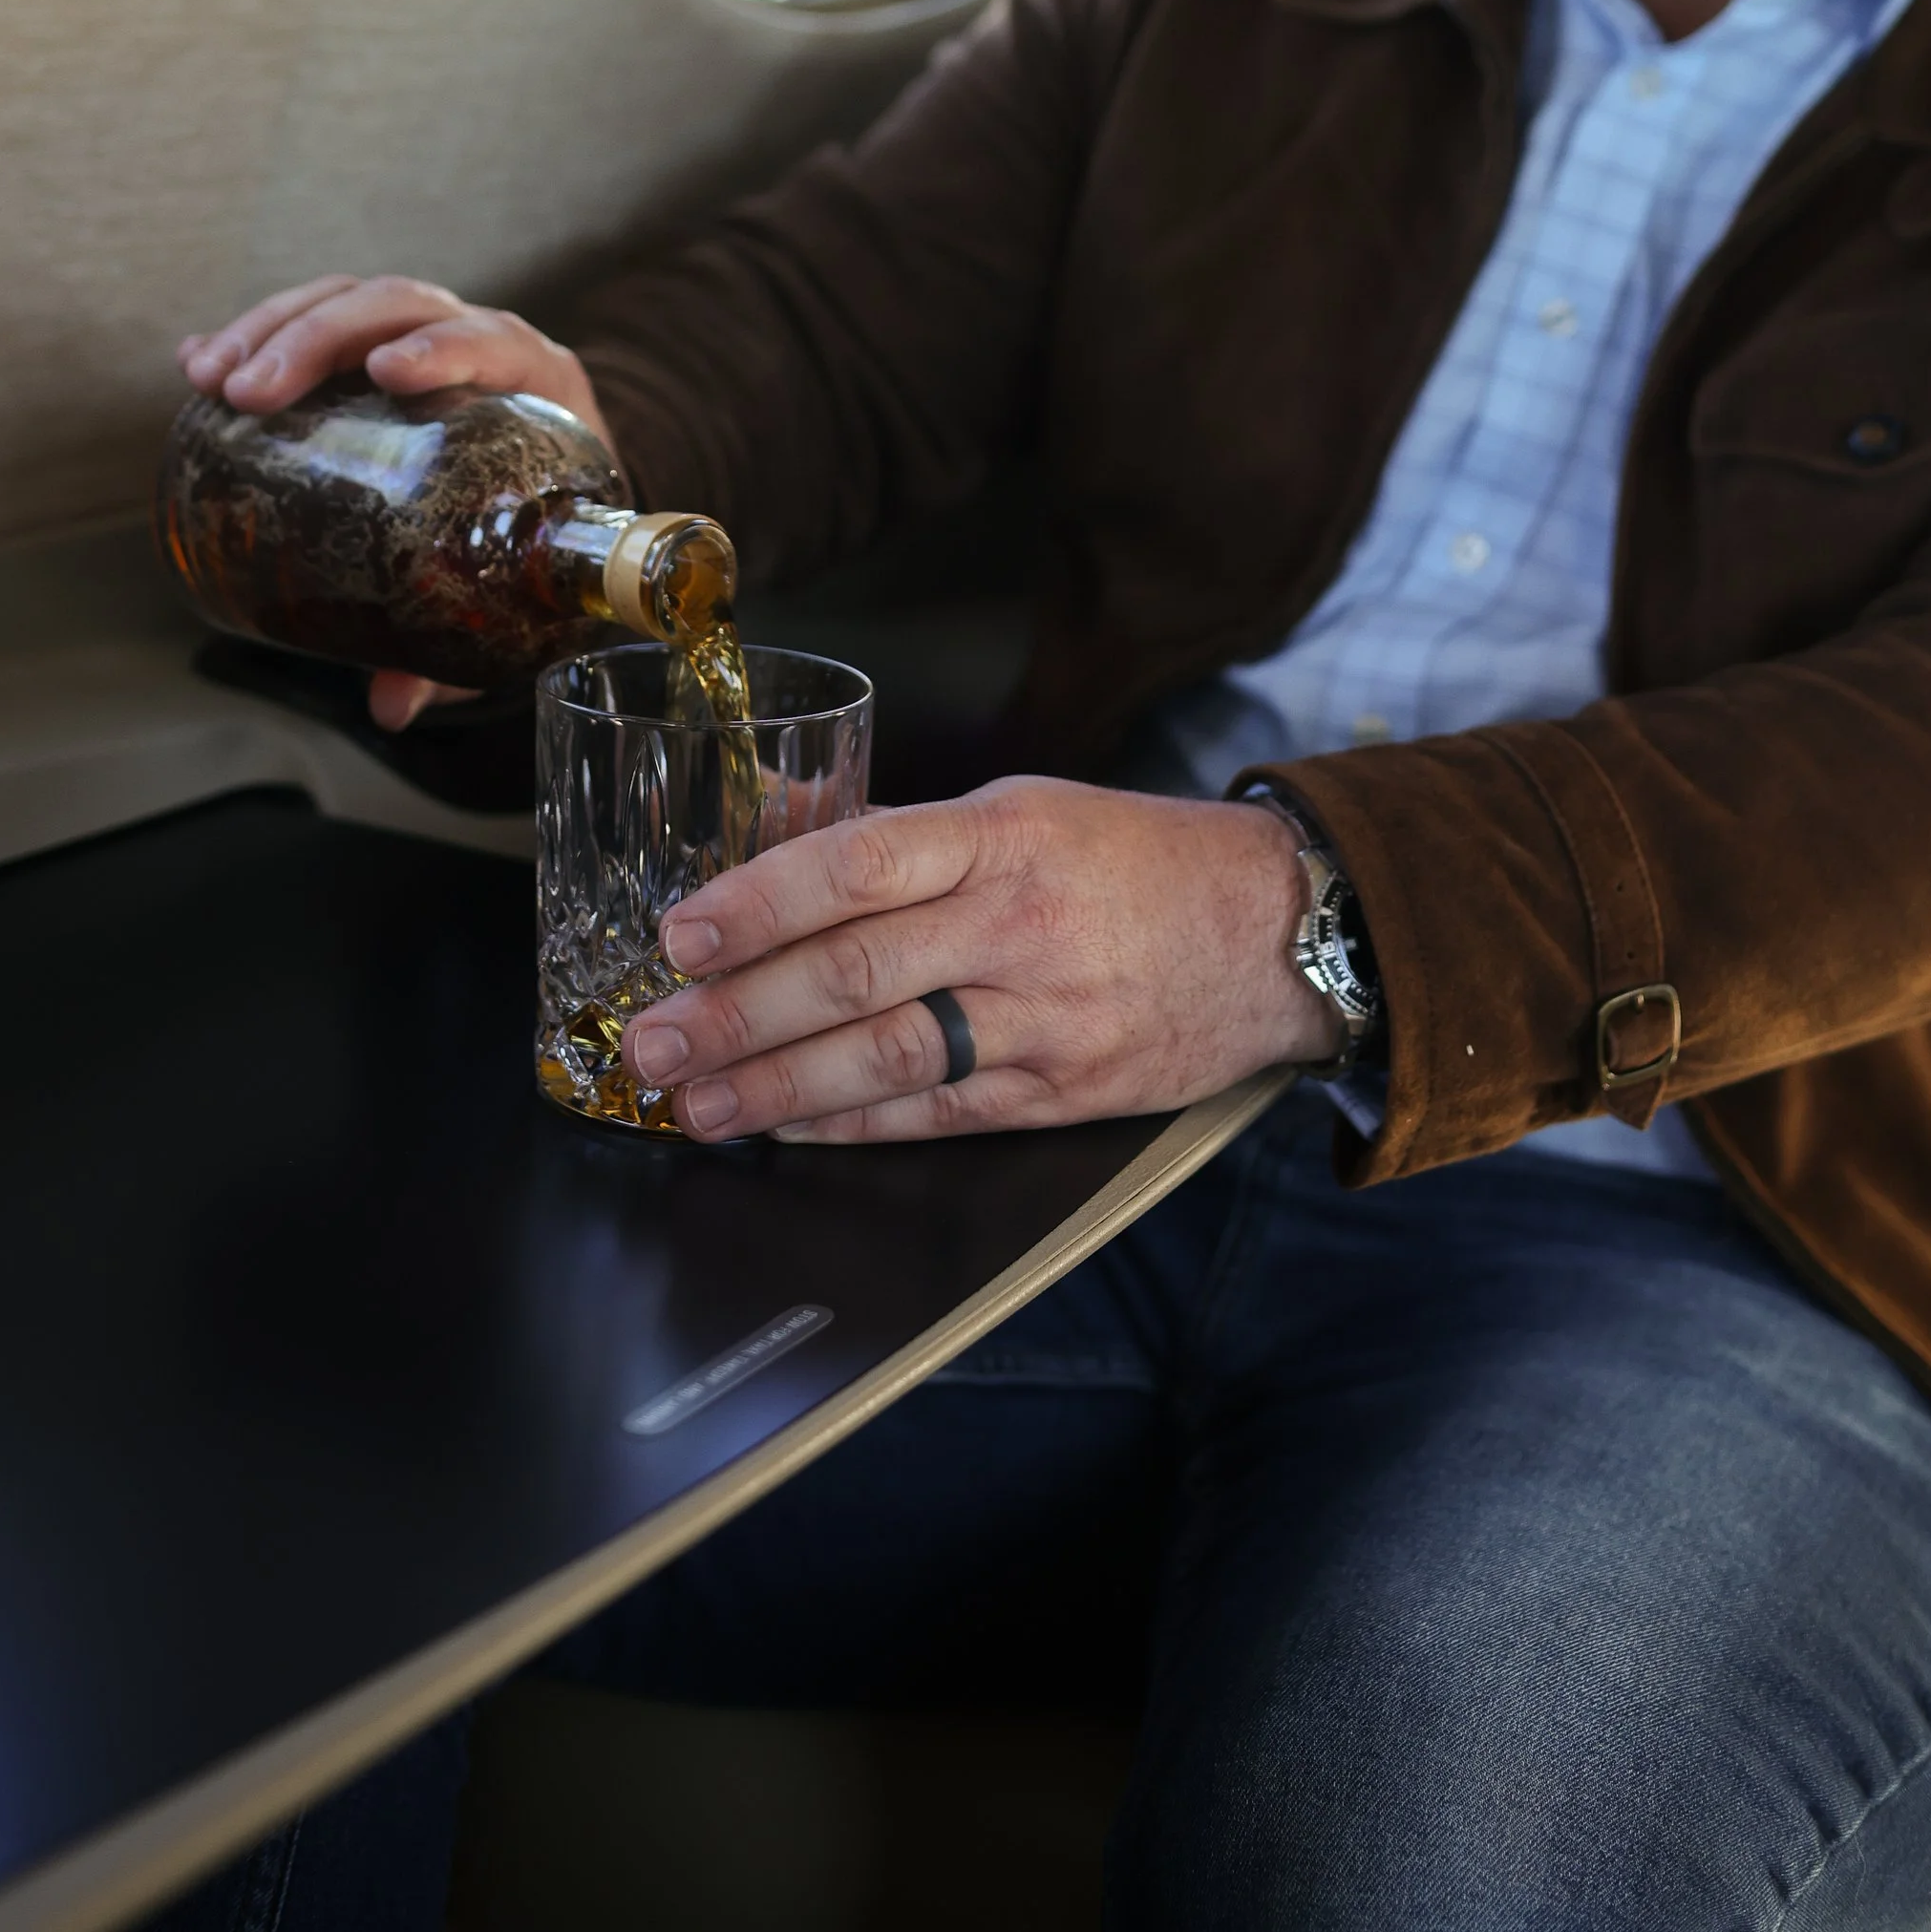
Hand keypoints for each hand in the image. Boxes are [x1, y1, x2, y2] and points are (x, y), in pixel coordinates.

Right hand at [176, 275, 615, 730]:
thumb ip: (453, 648)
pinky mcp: (372, 345)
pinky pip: (314, 317)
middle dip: (318, 338)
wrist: (549, 497)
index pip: (495, 341)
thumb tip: (390, 705)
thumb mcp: (510, 589)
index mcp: (539, 388)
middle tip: (250, 393)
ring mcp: (424, 334)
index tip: (389, 372)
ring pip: (348, 300)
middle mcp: (482, 344)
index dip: (445, 345)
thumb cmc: (535, 541)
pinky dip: (252, 333)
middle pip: (399, 306)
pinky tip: (196, 360)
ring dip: (272, 329)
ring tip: (209, 379)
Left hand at [620, 779, 1343, 1142]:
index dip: (758, 902)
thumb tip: (781, 843)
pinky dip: (852, 1123)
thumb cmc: (1140, 859)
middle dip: (736, 1013)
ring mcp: (1045, 1016)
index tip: (678, 935)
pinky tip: (787, 1124)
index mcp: (1007, 833)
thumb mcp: (1031, 807)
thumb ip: (913, 836)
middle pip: (854, 972)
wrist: (1278, 930)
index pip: (860, 863)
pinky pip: (938, 1112)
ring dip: (775, 1085)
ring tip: (698, 1102)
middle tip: (653, 1042)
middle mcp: (1021, 923)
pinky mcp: (1064, 1091)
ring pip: (887, 1057)